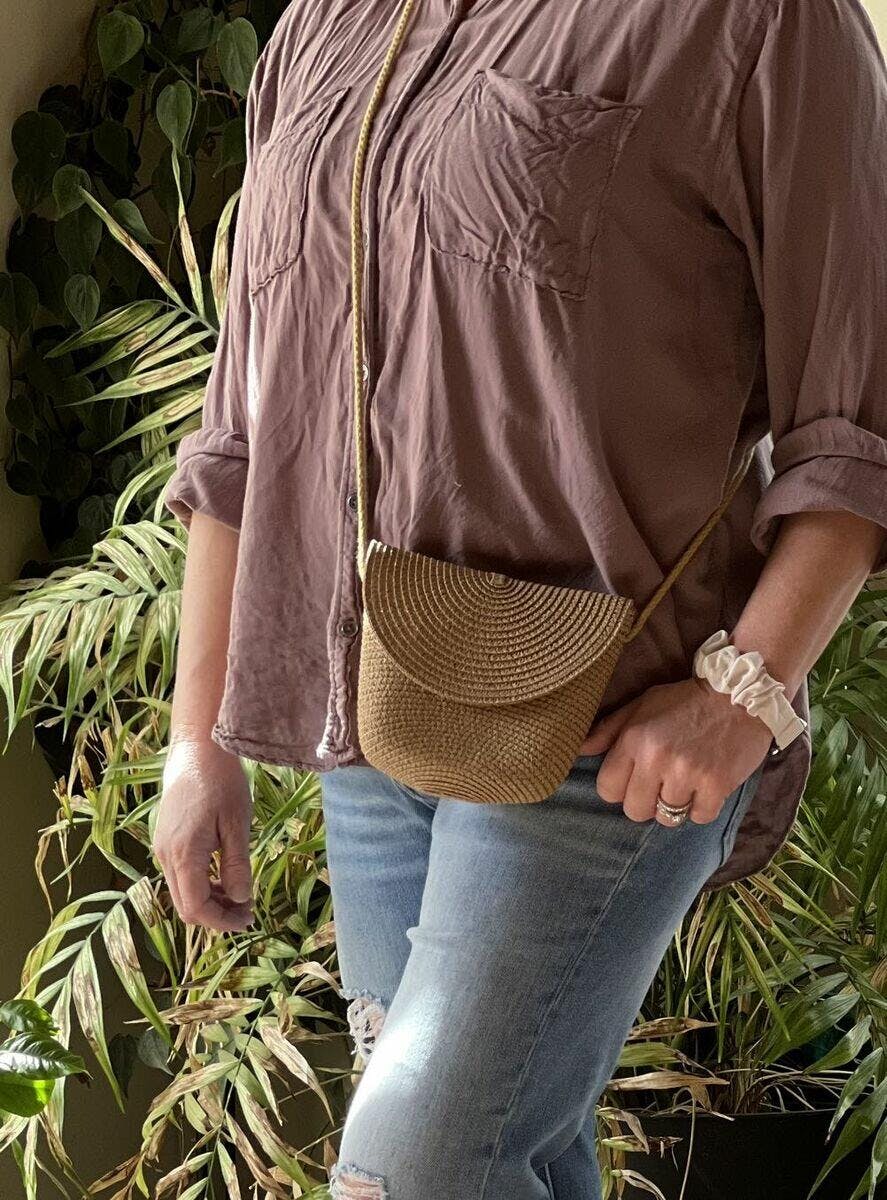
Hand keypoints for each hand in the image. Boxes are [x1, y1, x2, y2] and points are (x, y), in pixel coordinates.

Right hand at [153, 736, 253, 931]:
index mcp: (184, 854)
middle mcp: (166, 855)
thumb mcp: (238, 824)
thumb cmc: (221, 782)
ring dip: (209, 899)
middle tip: (248, 909)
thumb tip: (239, 900)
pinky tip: (223, 874)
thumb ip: (236, 865)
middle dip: (216, 914)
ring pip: (182, 891)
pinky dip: (201, 883)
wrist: (197, 749)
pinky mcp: (166, 839)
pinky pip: (180, 874)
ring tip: (240, 892)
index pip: (196, 907)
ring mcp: (162, 847)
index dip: (222, 921)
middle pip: (185, 905)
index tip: (248, 919)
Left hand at [580, 677, 771, 825]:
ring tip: (684, 784)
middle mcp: (657, 759)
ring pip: (667, 818)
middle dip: (645, 801)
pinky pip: (698, 817)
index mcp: (634, 739)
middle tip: (660, 784)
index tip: (633, 779)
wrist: (742, 692)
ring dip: (674, 805)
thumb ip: (609, 729)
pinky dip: (701, 807)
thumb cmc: (686, 700)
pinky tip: (705, 787)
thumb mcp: (643, 704)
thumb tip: (579, 751)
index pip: (607, 789)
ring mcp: (688, 774)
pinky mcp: (717, 785)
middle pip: (634, 810)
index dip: (618, 788)